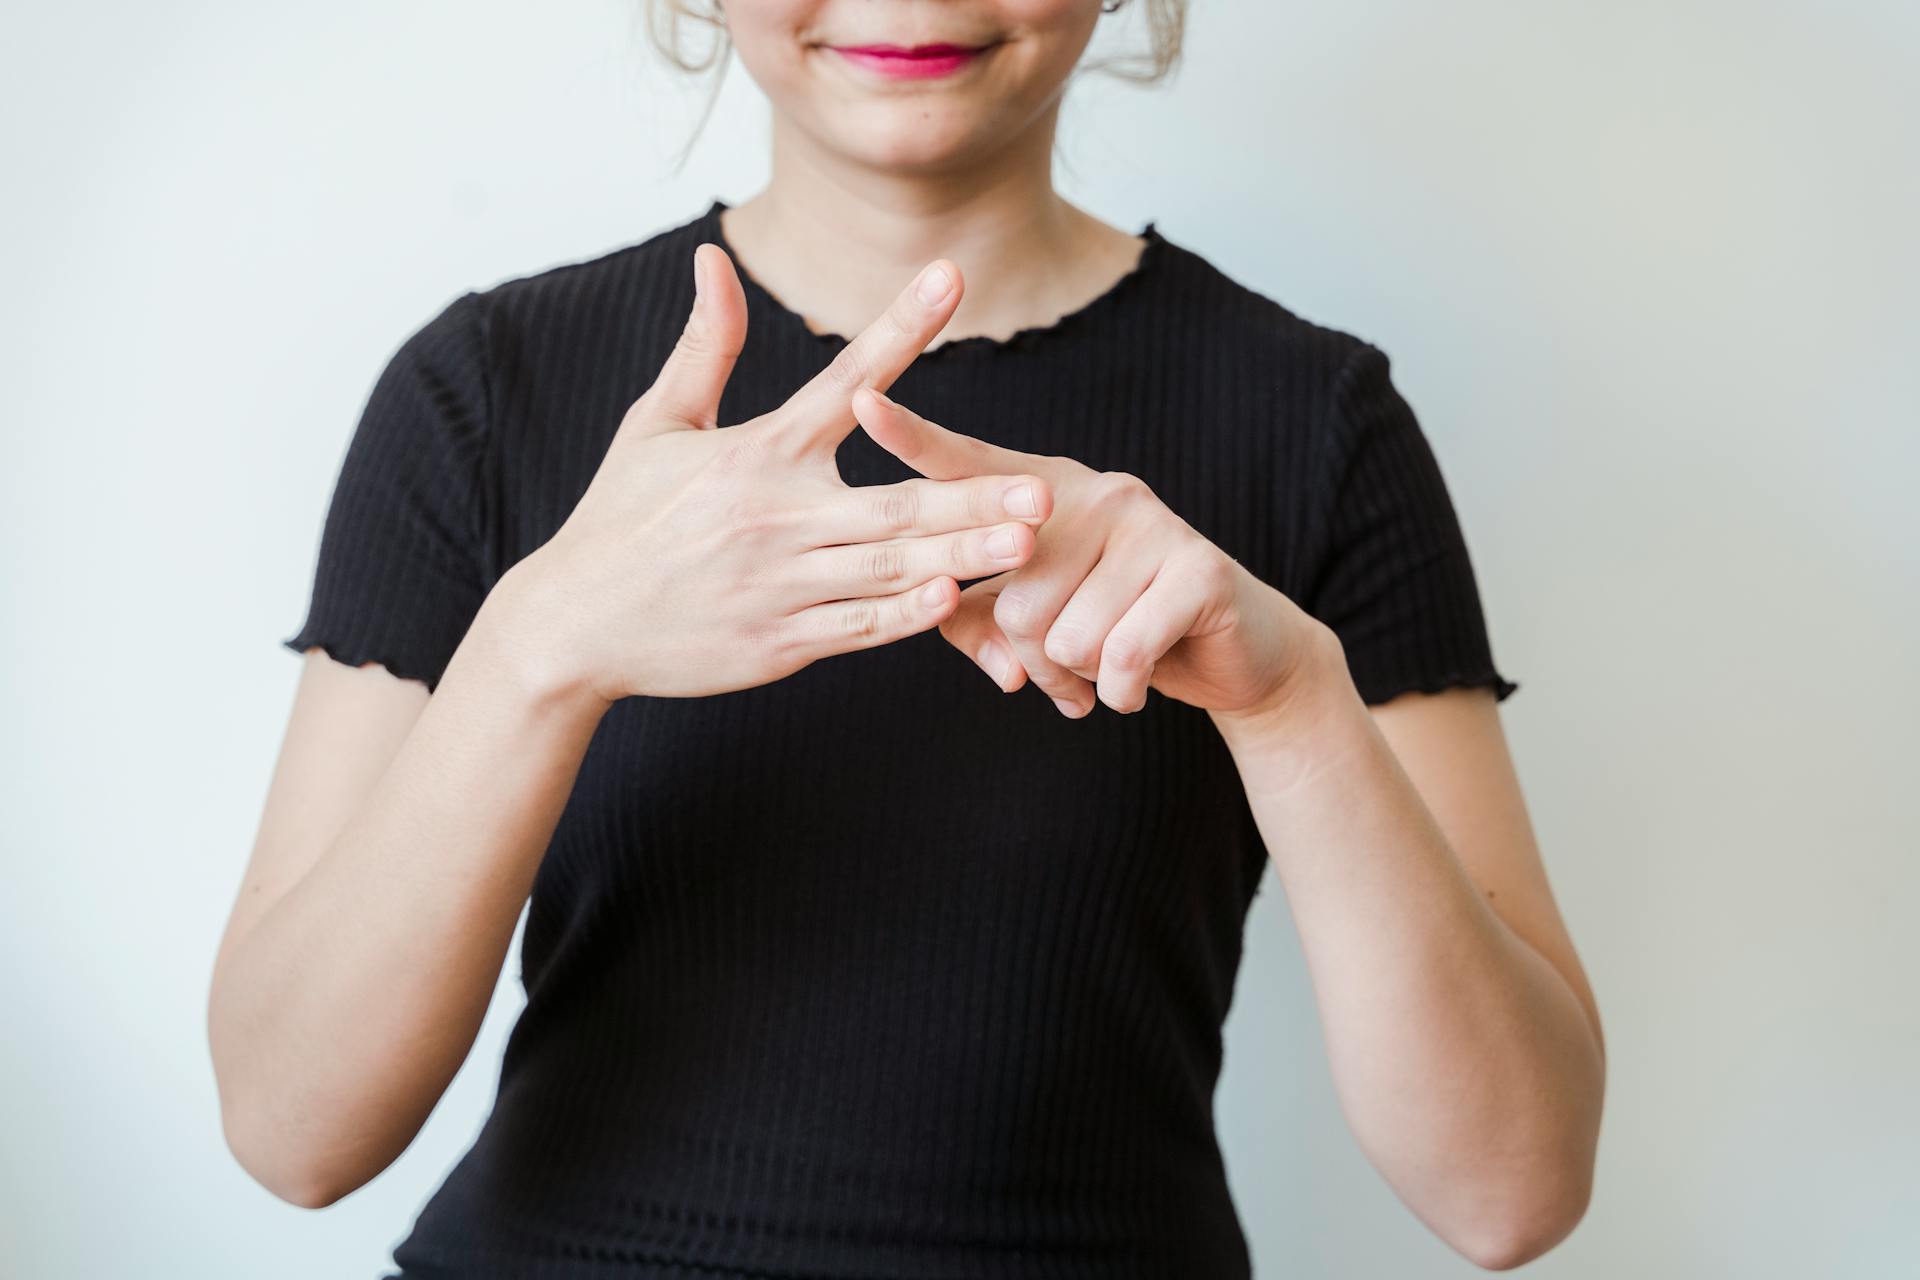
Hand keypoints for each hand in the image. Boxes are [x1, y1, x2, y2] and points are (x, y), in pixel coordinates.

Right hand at [503, 246, 1055, 706]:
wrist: (573, 625)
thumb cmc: (621, 519)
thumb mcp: (656, 425)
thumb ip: (706, 346)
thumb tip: (712, 258)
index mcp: (754, 455)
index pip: (842, 380)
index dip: (900, 327)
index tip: (952, 278)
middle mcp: (774, 518)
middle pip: (891, 503)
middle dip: (970, 495)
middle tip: (1043, 486)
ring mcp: (781, 586)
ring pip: (887, 570)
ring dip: (961, 556)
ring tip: (1027, 541)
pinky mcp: (780, 643)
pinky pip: (857, 629)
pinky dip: (904, 617)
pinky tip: (954, 601)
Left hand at [850, 386, 1333, 720]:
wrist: (1232, 655)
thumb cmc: (1117, 628)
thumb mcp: (1040, 620)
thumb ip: (974, 617)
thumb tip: (943, 625)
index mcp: (1049, 494)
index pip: (971, 466)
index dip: (916, 440)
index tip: (861, 404)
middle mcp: (1098, 493)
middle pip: (1013, 600)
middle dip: (1035, 660)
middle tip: (1067, 669)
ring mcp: (1152, 524)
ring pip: (1064, 636)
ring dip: (1079, 678)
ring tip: (1106, 667)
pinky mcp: (1199, 569)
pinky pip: (1121, 654)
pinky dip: (1119, 690)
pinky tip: (1135, 683)